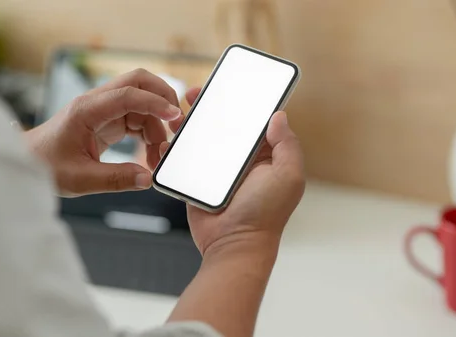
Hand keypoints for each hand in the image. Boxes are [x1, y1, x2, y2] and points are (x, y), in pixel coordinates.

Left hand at [25, 69, 184, 196]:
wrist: (27, 162)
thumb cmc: (45, 165)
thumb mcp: (80, 179)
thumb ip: (116, 179)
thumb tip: (147, 178)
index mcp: (86, 110)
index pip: (127, 95)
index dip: (154, 103)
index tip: (175, 116)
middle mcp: (96, 104)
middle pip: (137, 82)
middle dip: (162, 97)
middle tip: (177, 123)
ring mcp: (102, 110)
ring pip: (140, 103)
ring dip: (156, 124)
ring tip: (157, 156)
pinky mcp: (106, 121)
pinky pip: (135, 118)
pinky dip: (148, 132)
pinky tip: (149, 154)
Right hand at [161, 88, 305, 256]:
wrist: (234, 244)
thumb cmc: (264, 214)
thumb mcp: (287, 176)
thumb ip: (287, 145)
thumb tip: (279, 115)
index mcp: (264, 155)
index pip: (254, 121)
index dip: (243, 103)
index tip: (231, 85)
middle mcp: (241, 160)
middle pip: (224, 126)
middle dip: (211, 107)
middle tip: (196, 93)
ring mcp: (217, 170)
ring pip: (203, 139)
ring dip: (191, 123)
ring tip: (178, 111)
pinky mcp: (197, 181)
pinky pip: (186, 160)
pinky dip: (176, 148)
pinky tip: (168, 137)